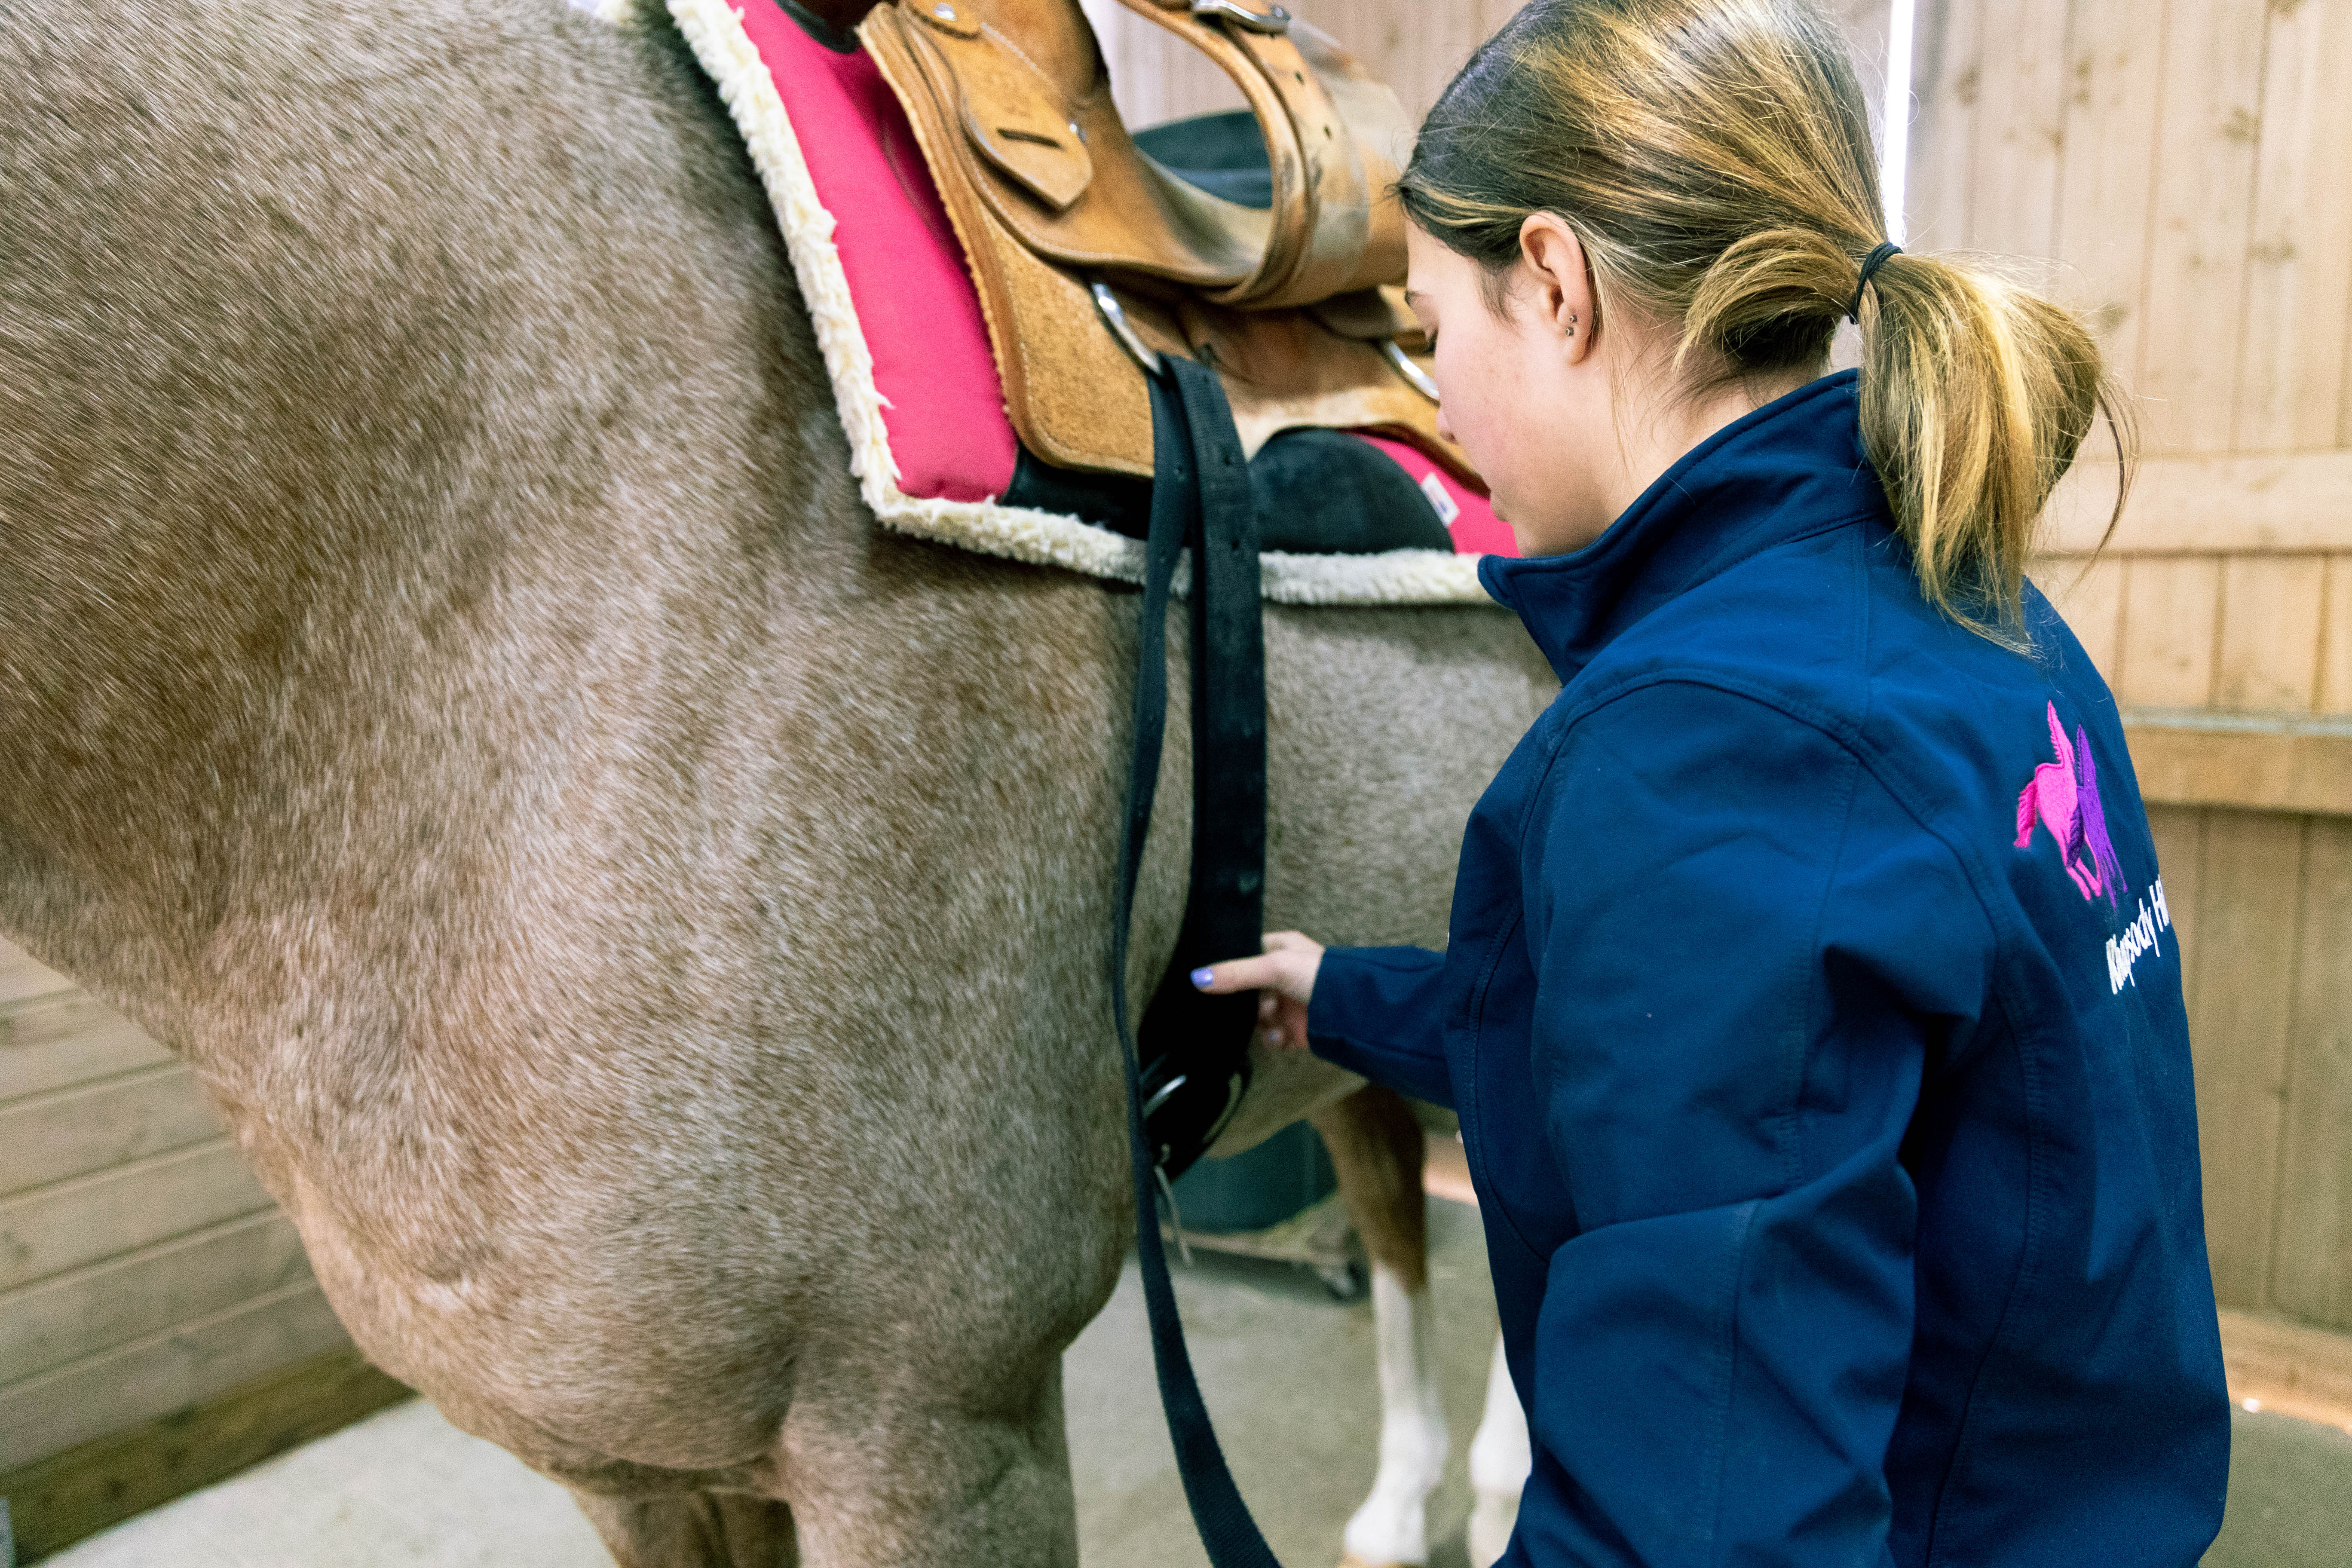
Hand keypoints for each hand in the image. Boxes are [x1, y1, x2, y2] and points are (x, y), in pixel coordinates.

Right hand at [1191, 931, 1323, 1050]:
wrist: (1355, 1011)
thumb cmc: (1320, 976)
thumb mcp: (1274, 966)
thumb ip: (1236, 973)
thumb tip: (1196, 978)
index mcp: (1281, 949)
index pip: (1244, 955)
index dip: (1230, 968)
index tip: (1213, 979)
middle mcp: (1283, 975)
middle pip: (1246, 991)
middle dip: (1243, 1002)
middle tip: (1244, 1004)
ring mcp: (1288, 1002)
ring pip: (1256, 1016)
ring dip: (1260, 1021)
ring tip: (1271, 1018)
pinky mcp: (1294, 1028)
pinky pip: (1271, 1036)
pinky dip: (1273, 1038)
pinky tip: (1281, 1034)